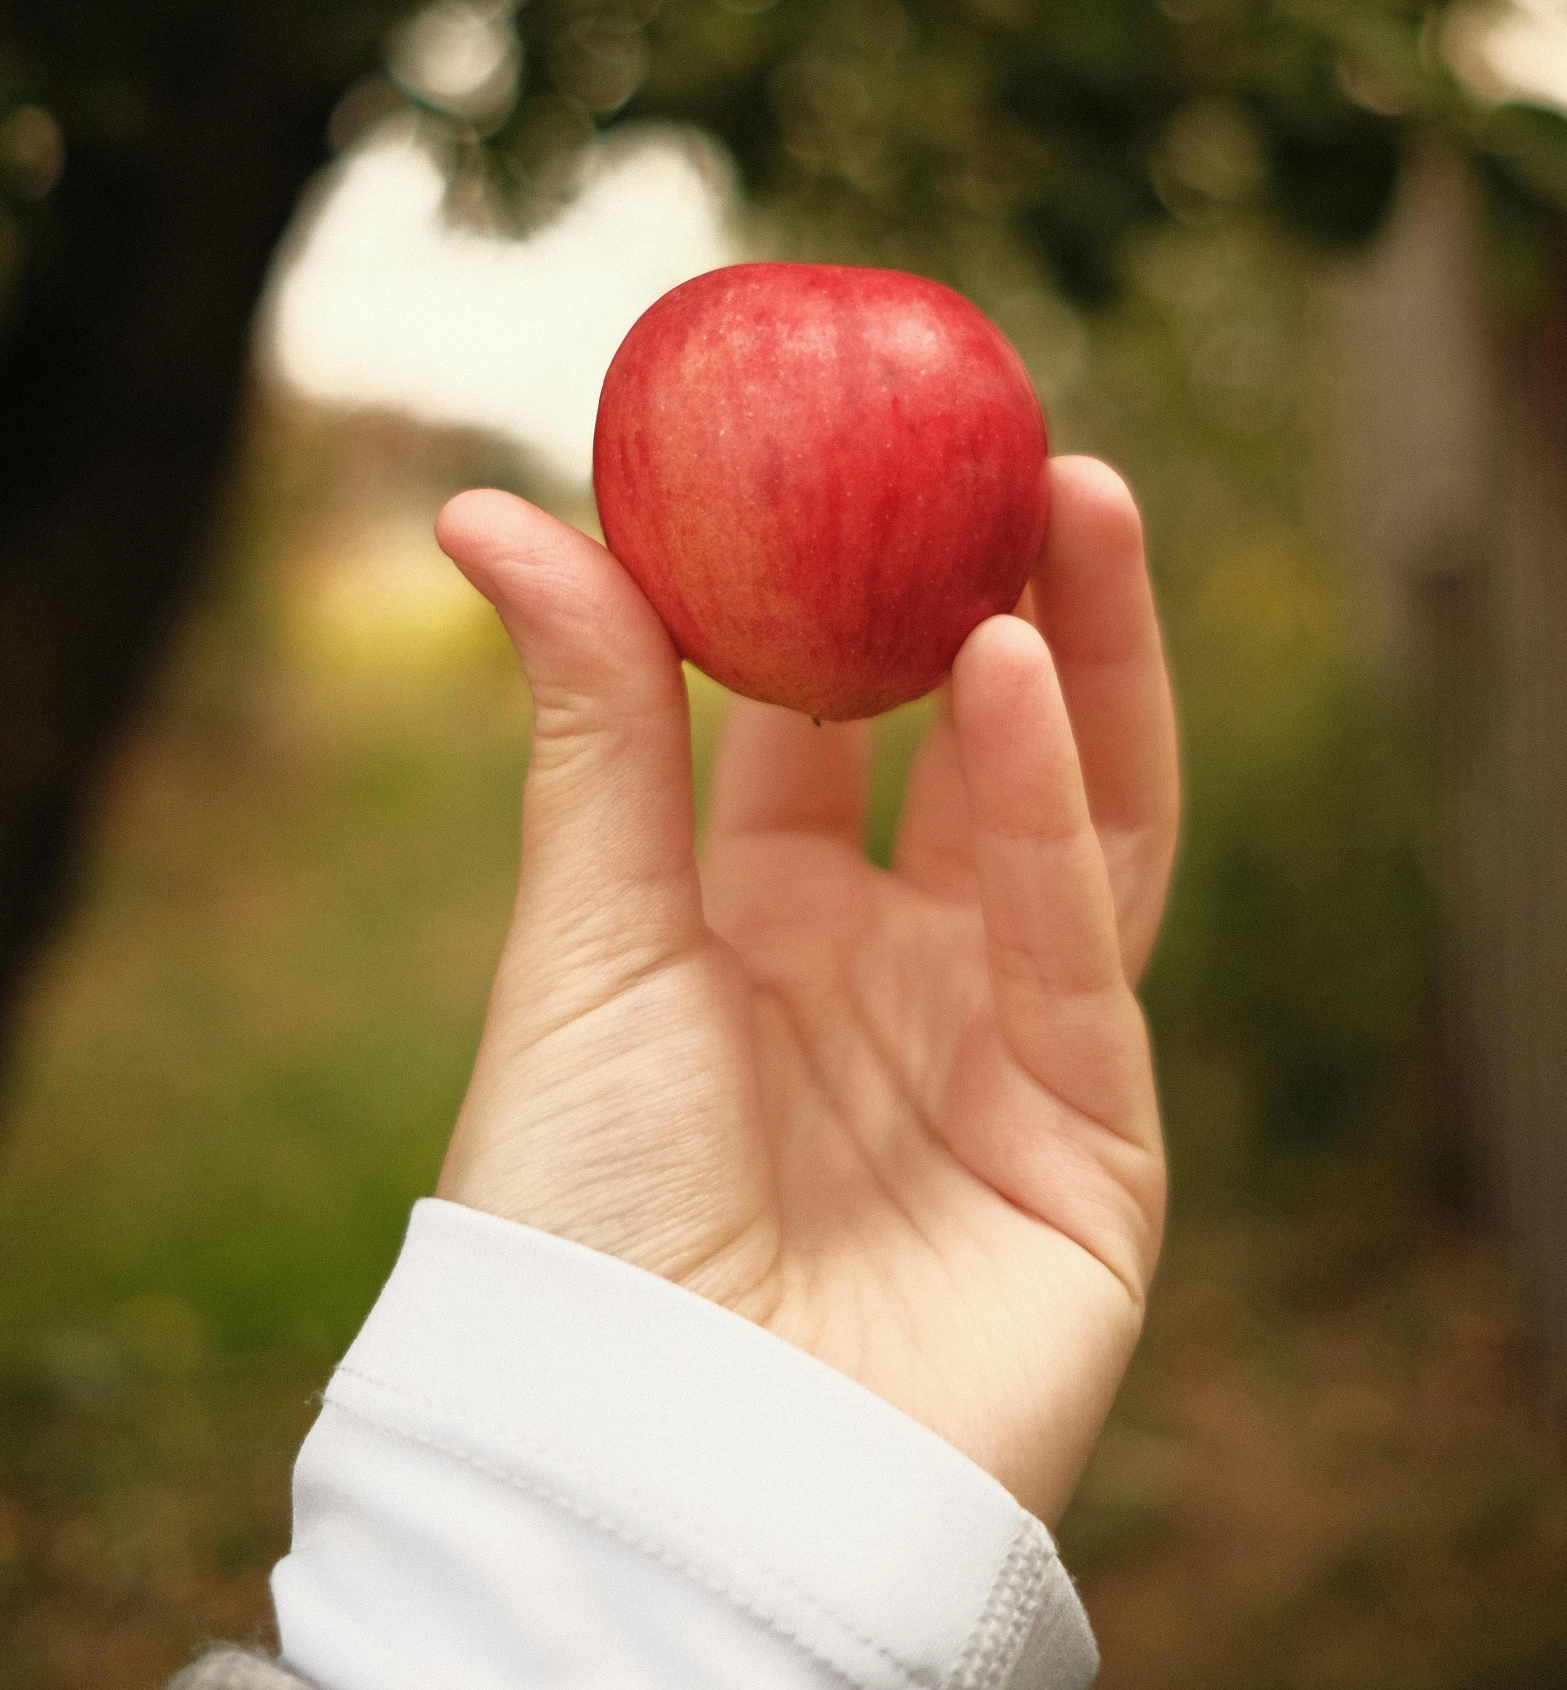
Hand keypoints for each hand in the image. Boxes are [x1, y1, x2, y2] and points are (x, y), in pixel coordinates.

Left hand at [434, 457, 1176, 1524]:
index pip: (815, 736)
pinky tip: (1018, 663)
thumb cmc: (581, 1219)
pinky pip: (1081, 949)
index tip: (850, 450)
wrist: (647, 1474)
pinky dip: (1058, 809)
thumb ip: (589, 718)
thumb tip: (482, 505)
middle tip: (1012, 443)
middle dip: (1004, 600)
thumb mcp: (586, 938)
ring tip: (1080, 496)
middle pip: (973, 758)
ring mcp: (1000, 1059)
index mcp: (758, 939)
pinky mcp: (1092, 1148)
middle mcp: (891, 984)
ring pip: (1078, 826)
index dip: (837, 596)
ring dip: (1086, 665)